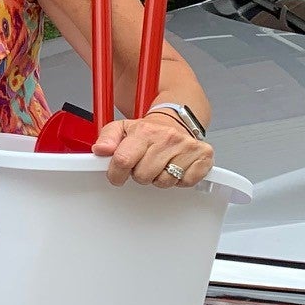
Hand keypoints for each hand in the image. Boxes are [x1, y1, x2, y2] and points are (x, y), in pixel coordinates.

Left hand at [91, 111, 214, 187]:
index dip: (116, 173)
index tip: (117, 175)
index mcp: (145, 131)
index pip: (123, 160)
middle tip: (143, 164)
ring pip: (164, 182)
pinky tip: (175, 167)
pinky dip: (179, 180)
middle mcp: (168, 138)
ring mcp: (187, 147)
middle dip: (139, 174)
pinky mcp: (204, 156)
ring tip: (159, 165)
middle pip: (143, 175)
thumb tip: (100, 150)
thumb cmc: (148, 131)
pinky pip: (185, 182)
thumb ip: (107, 139)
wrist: (175, 122)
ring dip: (158, 178)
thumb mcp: (122, 129)